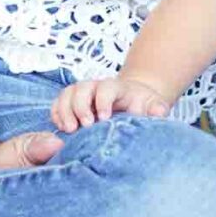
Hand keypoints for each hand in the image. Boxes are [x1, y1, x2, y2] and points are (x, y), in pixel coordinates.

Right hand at [50, 74, 173, 130]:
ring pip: (67, 94)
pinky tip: (61, 129)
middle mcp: (96, 87)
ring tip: (69, 130)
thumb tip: (159, 111)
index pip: (105, 88)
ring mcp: (82, 93)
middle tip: (84, 126)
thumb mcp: (153, 105)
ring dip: (65, 111)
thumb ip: (156, 108)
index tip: (104, 119)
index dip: (102, 101)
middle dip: (80, 106)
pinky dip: (56, 114)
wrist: (132, 102)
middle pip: (81, 88)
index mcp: (116, 87)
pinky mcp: (71, 103)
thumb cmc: (141, 106)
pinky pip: (57, 103)